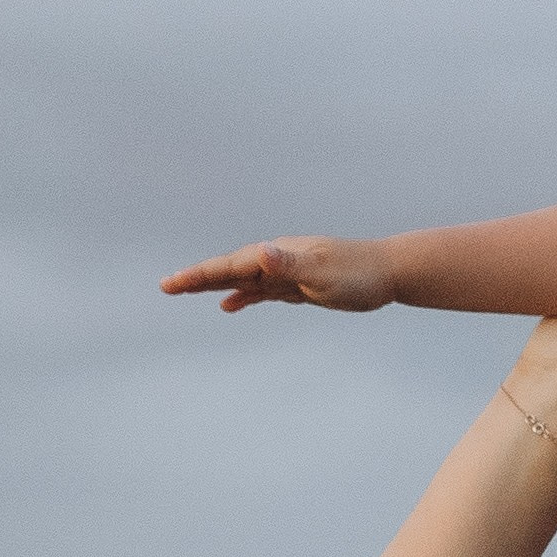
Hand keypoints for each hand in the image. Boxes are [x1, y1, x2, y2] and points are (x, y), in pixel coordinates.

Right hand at [160, 233, 392, 312]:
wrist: (390, 271)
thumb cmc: (359, 274)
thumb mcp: (322, 273)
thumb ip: (289, 264)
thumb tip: (261, 252)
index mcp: (277, 255)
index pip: (230, 266)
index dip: (199, 275)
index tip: (171, 284)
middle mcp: (278, 260)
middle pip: (230, 269)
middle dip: (198, 278)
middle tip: (165, 287)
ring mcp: (288, 271)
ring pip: (243, 280)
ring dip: (215, 285)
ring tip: (186, 292)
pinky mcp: (300, 285)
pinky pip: (262, 291)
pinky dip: (243, 296)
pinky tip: (229, 305)